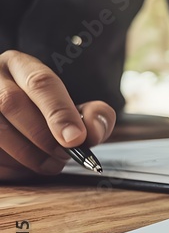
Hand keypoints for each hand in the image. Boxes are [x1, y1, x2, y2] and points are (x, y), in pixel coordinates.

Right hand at [0, 51, 115, 180]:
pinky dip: (11, 167)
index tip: (76, 140)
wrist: (18, 121)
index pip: (40, 82)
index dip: (59, 112)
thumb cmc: (47, 115)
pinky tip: (25, 167)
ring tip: (50, 163)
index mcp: (19, 65)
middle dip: (43, 136)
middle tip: (65, 154)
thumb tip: (92, 131)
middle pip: (12, 103)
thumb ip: (93, 116)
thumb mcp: (74, 108)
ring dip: (28, 155)